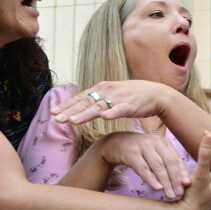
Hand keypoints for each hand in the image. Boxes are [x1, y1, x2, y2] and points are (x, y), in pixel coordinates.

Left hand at [53, 81, 169, 124]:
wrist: (157, 94)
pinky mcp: (130, 105)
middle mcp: (108, 91)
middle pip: (85, 102)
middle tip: (55, 118)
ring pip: (98, 107)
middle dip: (69, 111)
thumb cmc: (135, 96)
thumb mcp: (114, 94)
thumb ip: (99, 99)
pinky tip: (103, 117)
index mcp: (103, 88)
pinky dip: (111, 113)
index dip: (66, 105)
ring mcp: (119, 98)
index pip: (81, 97)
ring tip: (72, 121)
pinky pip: (119, 110)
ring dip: (84, 114)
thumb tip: (84, 105)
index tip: (53, 112)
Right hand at [100, 131, 190, 199]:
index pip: (176, 159)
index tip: (187, 185)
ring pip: (157, 166)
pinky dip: (151, 178)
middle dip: (175, 179)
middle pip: (169, 162)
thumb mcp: (154, 155)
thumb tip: (184, 182)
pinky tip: (157, 188)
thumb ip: (167, 165)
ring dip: (165, 181)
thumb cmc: (138, 152)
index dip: (182, 172)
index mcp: (163, 142)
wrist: (113, 143)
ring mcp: (142, 146)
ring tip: (170, 194)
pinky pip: (142, 168)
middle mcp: (154, 142)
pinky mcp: (130, 153)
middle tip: (179, 194)